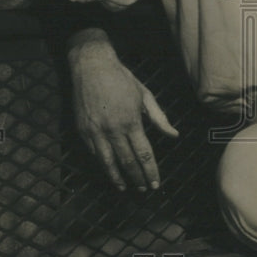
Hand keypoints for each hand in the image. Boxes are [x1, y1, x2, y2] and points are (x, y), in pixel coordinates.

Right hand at [67, 29, 177, 190]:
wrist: (91, 66)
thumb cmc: (121, 79)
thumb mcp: (145, 95)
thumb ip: (160, 118)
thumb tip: (174, 135)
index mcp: (131, 121)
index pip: (144, 154)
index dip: (151, 171)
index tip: (156, 183)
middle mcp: (113, 129)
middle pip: (127, 162)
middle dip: (137, 178)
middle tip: (144, 190)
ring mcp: (95, 131)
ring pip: (108, 162)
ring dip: (117, 177)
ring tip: (125, 188)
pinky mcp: (82, 130)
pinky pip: (94, 153)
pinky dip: (103, 164)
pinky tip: (109, 170)